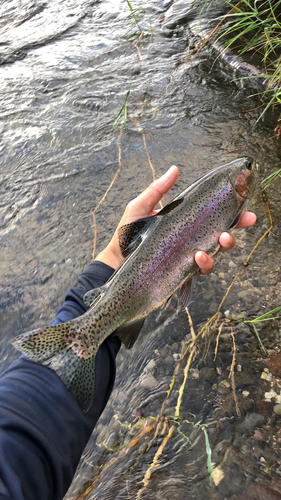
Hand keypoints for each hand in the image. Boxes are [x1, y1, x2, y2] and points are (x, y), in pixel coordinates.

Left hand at [95, 165, 255, 270]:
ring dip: (220, 249)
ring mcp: (187, 257)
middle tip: (230, 231)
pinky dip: (204, 264)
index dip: (235, 216)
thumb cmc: (128, 231)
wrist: (116, 257)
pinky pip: (200, 270)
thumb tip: (175, 169)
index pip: (215, 219)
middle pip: (221, 238)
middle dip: (233, 234)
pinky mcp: (181, 271)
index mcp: (187, 223)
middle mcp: (191, 240)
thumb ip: (158, 190)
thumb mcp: (141, 206)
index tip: (247, 212)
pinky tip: (198, 256)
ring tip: (215, 243)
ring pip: (215, 256)